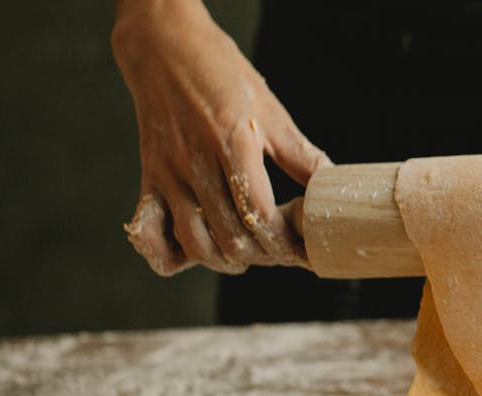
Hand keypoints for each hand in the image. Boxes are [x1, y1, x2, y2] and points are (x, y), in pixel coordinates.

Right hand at [112, 0, 330, 274]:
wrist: (164, 47)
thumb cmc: (222, 74)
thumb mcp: (270, 110)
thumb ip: (301, 154)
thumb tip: (332, 186)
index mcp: (232, 144)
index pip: (259, 214)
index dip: (284, 243)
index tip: (304, 251)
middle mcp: (195, 163)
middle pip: (230, 237)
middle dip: (263, 256)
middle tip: (282, 253)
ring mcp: (168, 174)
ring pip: (195, 242)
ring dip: (225, 261)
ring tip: (248, 256)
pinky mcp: (149, 178)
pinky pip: (150, 232)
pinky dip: (168, 256)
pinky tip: (192, 257)